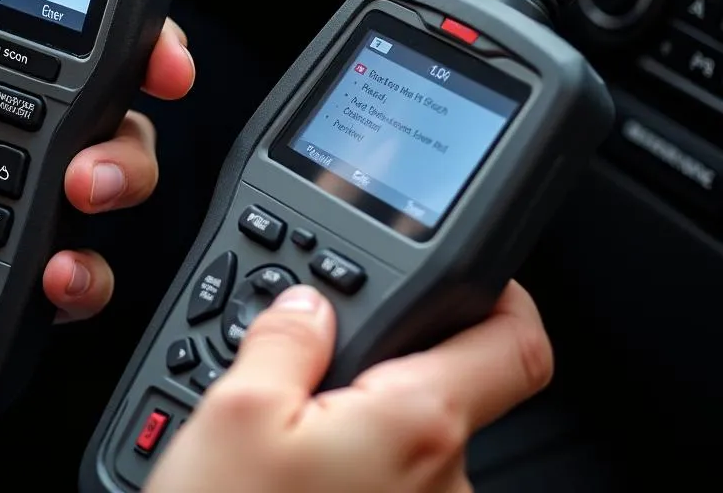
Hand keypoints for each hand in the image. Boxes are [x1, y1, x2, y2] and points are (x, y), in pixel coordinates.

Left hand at [0, 0, 220, 354]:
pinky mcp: (2, 233)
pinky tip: (57, 265)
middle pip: (108, 60)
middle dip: (154, 59)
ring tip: (83, 180)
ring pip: (110, 149)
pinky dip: (85, 262)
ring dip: (124, 163)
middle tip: (158, 70)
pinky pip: (74, 245)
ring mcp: (0, 158)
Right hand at [147, 282, 552, 492]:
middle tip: (305, 372)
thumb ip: (283, 338)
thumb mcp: (235, 413)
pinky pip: (389, 485)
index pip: (517, 345)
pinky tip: (290, 481)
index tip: (473, 278)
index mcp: (417, 425)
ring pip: (407, 443)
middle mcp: (444, 483)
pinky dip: (350, 468)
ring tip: (281, 440)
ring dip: (355, 424)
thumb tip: (306, 306)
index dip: (503, 296)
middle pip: (444, 388)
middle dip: (381, 368)